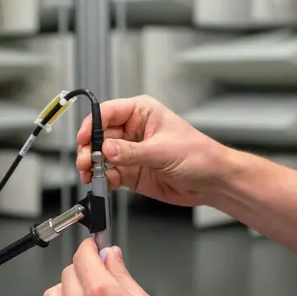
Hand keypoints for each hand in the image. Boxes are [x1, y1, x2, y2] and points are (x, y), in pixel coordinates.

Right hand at [76, 95, 228, 207]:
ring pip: (101, 156)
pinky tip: (101, 183)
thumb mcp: (163, 151)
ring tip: (89, 174)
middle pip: (100, 135)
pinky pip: (110, 174)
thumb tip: (106, 150)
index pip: (108, 112)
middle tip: (85, 161)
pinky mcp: (132, 172)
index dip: (92, 124)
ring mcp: (131, 152)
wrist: (212, 181)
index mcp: (142, 113)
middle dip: (89, 148)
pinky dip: (102, 179)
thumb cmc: (199, 155)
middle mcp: (133, 130)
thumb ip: (132, 152)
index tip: (84, 138)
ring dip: (92, 165)